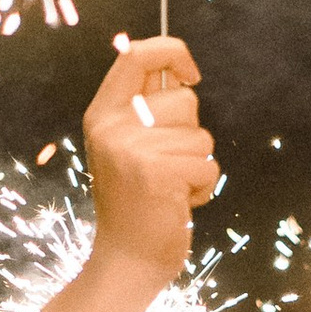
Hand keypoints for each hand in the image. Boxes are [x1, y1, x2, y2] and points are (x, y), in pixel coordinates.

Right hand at [85, 40, 218, 289]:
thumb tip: (181, 70)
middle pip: (184, 99)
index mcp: (102, 114)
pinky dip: (204, 187)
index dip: (172, 52)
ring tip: (172, 187)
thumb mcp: (129, 147)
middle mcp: (112, 127)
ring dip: (198, 164)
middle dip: (191, 133)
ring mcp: (133, 150)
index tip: (192, 73)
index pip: (136, 56)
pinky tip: (179, 203)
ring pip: (201, 136)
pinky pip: (208, 165)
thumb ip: (147, 108)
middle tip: (168, 164)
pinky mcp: (158, 174)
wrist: (127, 259)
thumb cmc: (138, 201)